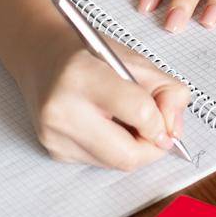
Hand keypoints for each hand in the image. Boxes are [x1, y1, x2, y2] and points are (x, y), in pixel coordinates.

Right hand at [15, 23, 189, 170]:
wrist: (42, 55)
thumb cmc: (87, 52)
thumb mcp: (134, 59)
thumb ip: (165, 90)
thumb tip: (173, 130)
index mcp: (82, 76)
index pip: (138, 111)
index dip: (160, 120)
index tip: (165, 118)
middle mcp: (63, 110)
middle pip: (126, 154)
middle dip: (152, 147)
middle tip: (157, 130)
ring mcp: (55, 136)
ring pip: (115, 164)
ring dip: (134, 148)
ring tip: (128, 120)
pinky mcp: (55, 152)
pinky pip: (99, 162)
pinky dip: (114, 149)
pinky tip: (108, 125)